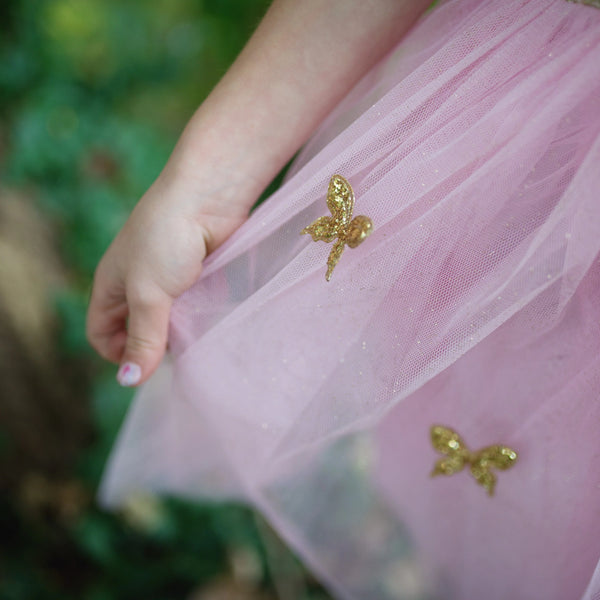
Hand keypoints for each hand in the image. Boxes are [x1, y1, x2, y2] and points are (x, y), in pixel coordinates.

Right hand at [86, 163, 248, 386]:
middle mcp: (137, 283)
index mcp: (111, 286)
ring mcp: (169, 278)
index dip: (118, 353)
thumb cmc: (166, 239)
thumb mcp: (147, 293)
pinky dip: (201, 315)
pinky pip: (194, 305)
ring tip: (198, 336)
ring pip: (170, 319)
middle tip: (178, 351)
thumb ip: (143, 336)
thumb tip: (129, 381)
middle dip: (154, 345)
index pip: (101, 333)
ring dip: (181, 331)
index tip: (147, 362)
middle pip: (138, 329)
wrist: (208, 196)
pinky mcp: (198, 274)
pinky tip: (214, 319)